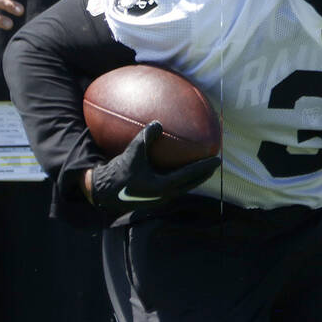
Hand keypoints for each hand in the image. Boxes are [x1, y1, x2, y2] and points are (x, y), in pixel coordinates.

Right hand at [87, 122, 218, 213]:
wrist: (104, 194)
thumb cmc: (117, 173)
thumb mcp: (131, 153)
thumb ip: (145, 138)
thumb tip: (158, 122)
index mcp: (163, 186)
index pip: (190, 175)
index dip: (205, 167)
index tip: (217, 159)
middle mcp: (165, 195)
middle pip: (192, 184)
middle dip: (205, 174)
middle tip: (215, 163)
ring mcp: (160, 199)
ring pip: (183, 188)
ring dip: (194, 178)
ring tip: (202, 168)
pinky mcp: (154, 198)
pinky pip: (173, 187)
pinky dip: (180, 178)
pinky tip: (176, 169)